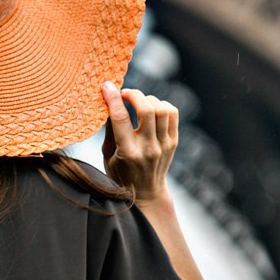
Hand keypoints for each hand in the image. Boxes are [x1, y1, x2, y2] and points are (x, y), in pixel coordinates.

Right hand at [101, 82, 178, 202]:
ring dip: (147, 99)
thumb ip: (109, 129)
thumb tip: (107, 102)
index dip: (113, 98)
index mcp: (128, 152)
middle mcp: (149, 148)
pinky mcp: (173, 142)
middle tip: (124, 94)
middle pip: (147, 109)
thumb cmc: (121, 174)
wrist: (146, 193)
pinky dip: (161, 105)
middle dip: (133, 94)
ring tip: (137, 102)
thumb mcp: (107, 155)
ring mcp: (164, 145)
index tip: (107, 86)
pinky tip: (151, 108)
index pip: (121, 118)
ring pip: (162, 109)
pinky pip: (172, 113)